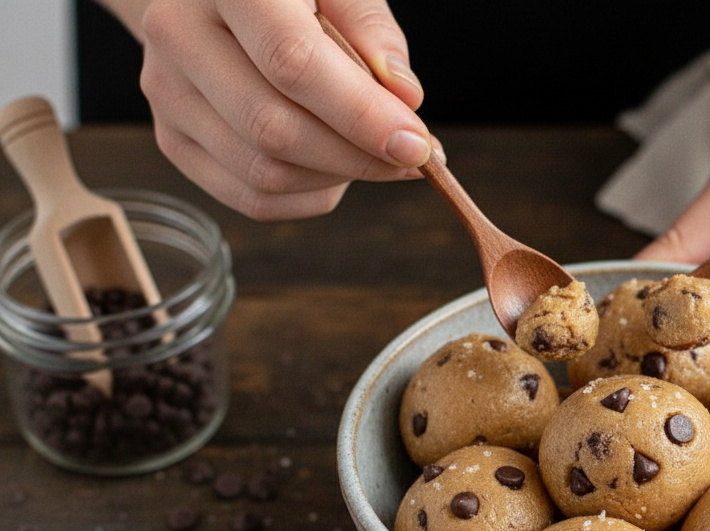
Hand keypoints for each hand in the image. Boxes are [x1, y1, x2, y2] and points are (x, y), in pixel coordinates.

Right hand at [108, 0, 431, 218]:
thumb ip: (372, 29)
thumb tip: (404, 99)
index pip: (293, 63)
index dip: (361, 115)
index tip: (417, 145)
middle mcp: (179, 36)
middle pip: (274, 129)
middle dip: (358, 157)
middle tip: (414, 157)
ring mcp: (167, 91)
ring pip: (264, 173)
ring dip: (339, 178)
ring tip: (372, 151)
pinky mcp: (172, 138)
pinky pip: (253, 198)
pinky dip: (312, 195)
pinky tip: (337, 167)